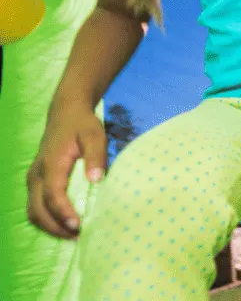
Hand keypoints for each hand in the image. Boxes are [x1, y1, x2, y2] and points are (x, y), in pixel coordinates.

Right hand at [27, 104, 107, 238]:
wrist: (66, 113)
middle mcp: (37, 174)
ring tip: (74, 235)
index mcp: (51, 164)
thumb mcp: (95, 134)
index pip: (53, 194)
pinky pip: (35, 207)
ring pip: (33, 211)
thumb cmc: (82, 125)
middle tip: (79, 236)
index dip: (63, 213)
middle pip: (37, 209)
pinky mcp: (36, 182)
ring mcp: (33, 179)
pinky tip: (66, 224)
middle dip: (56, 226)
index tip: (78, 225)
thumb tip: (97, 179)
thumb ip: (96, 155)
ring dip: (50, 226)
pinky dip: (47, 220)